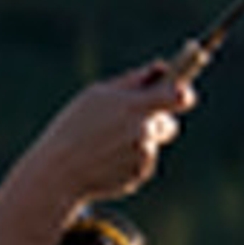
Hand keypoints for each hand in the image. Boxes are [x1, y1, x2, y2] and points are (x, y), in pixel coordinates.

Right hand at [29, 58, 197, 206]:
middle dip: (156, 121)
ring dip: (138, 142)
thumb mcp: (96, 95)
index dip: (183, 93)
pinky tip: (106, 161)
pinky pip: (142, 164)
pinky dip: (129, 162)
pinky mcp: (140, 175)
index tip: (183, 92)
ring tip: (106, 145)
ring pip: (152, 144)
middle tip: (133, 121)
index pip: (177, 96)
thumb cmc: (74, 127)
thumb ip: (132, 81)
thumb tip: (161, 69)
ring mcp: (143, 156)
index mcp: (134, 106)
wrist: (59, 172)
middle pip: (169, 124)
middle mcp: (143, 131)